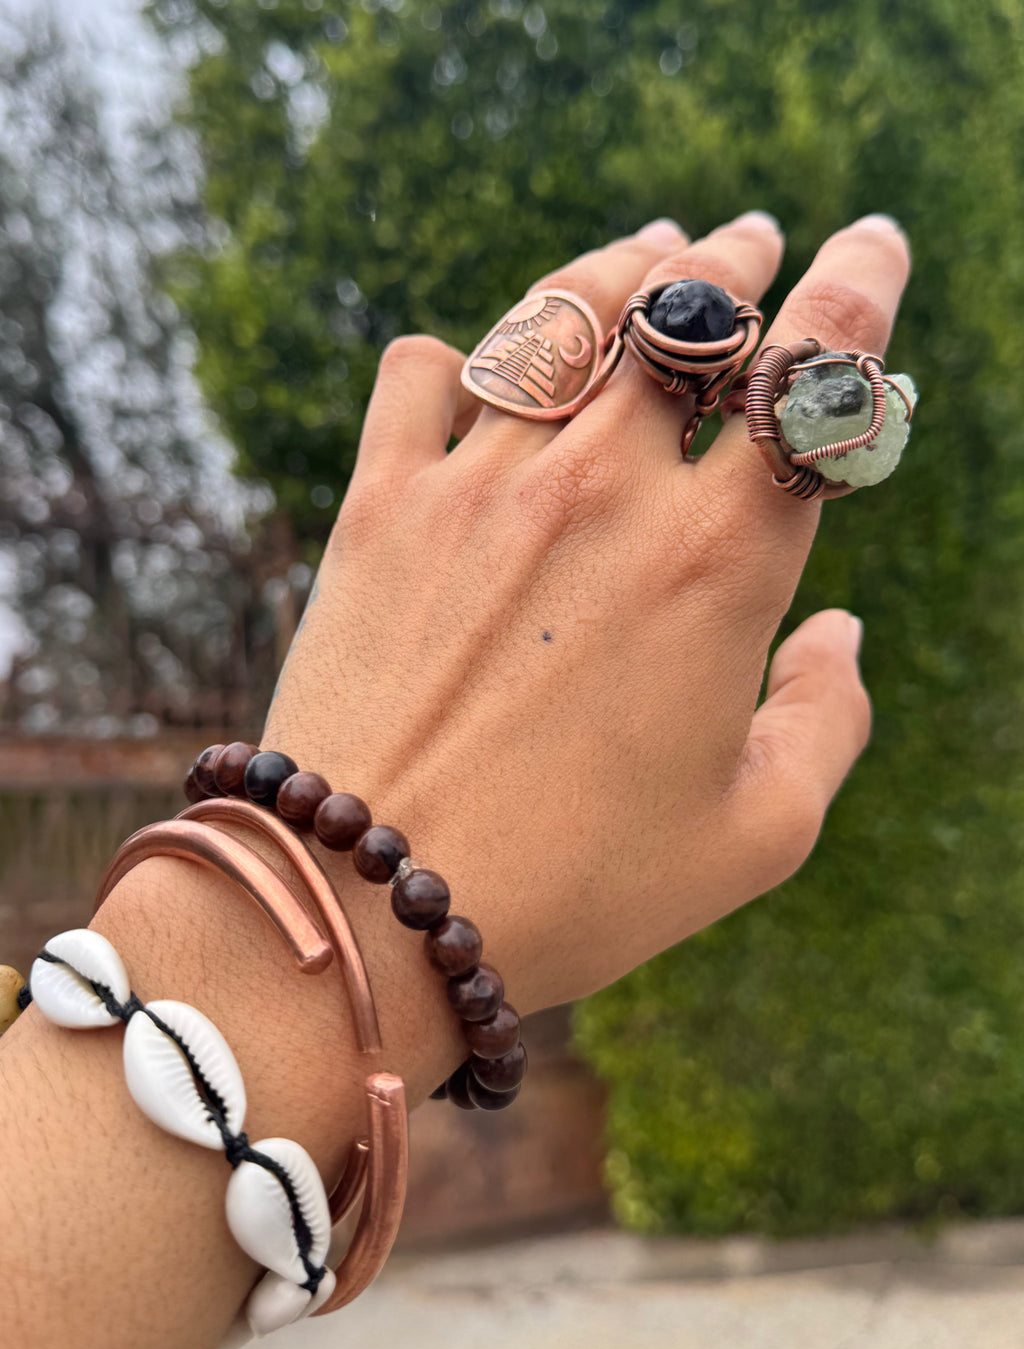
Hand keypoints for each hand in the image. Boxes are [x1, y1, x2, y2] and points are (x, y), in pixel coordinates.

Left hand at [264, 211, 907, 1017]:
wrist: (369, 906)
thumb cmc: (579, 886)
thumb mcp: (755, 835)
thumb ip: (831, 720)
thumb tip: (841, 630)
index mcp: (718, 563)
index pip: (813, 377)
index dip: (861, 290)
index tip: (874, 245)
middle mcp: (603, 491)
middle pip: (689, 312)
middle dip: (738, 258)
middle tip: (755, 238)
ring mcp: (480, 484)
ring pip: (567, 314)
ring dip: (623, 267)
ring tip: (650, 246)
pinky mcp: (378, 506)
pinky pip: (420, 373)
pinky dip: (457, 356)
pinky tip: (474, 368)